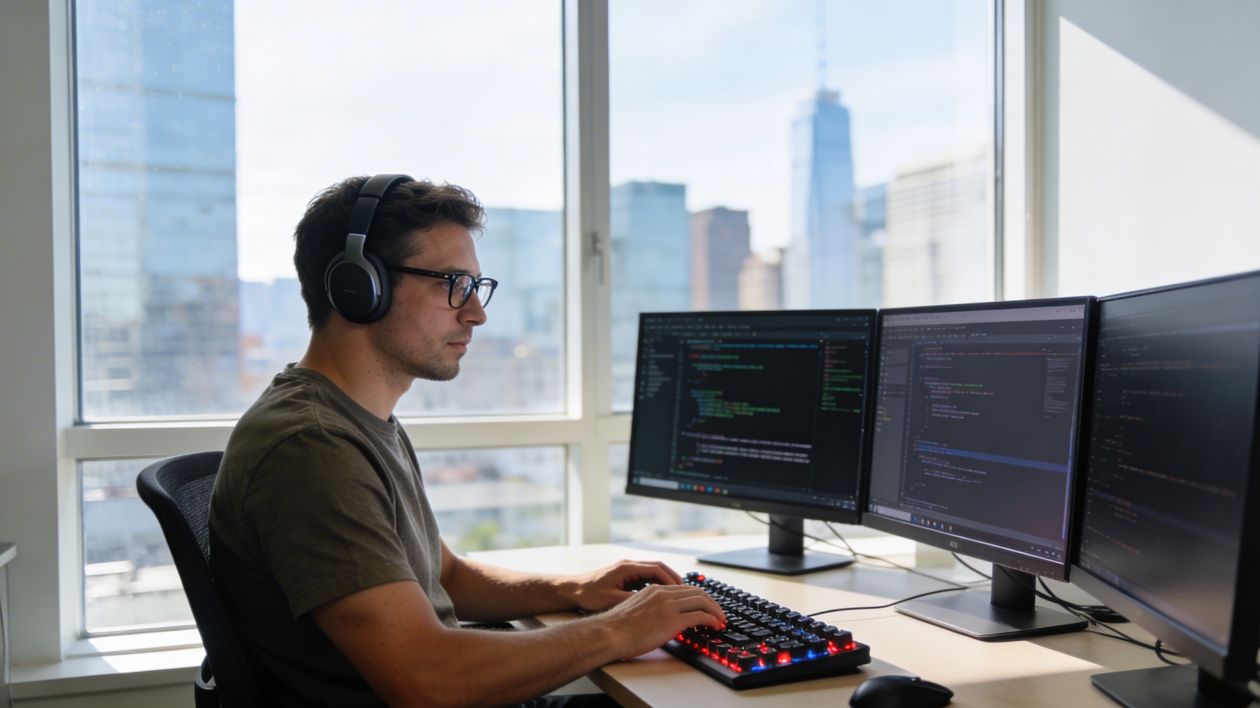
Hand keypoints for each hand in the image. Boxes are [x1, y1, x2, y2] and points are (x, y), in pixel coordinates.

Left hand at [563, 560, 683, 612]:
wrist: (571, 589)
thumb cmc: (588, 595)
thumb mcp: (611, 600)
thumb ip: (631, 600)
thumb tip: (651, 605)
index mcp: (626, 568)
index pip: (656, 569)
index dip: (671, 580)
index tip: (681, 591)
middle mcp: (628, 565)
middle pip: (658, 568)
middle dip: (673, 579)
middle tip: (686, 593)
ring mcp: (627, 570)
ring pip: (653, 572)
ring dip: (666, 582)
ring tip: (678, 596)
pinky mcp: (624, 576)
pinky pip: (646, 578)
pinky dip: (656, 585)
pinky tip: (661, 598)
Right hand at [599, 584, 725, 659]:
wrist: (608, 633)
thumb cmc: (615, 628)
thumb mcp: (635, 610)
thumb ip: (650, 609)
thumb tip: (658, 620)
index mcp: (653, 590)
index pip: (683, 588)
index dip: (698, 597)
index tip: (705, 606)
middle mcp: (662, 594)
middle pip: (696, 592)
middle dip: (711, 602)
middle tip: (718, 613)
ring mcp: (668, 606)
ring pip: (701, 601)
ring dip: (715, 610)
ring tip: (720, 620)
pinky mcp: (672, 620)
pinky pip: (700, 616)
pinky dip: (711, 619)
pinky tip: (715, 625)